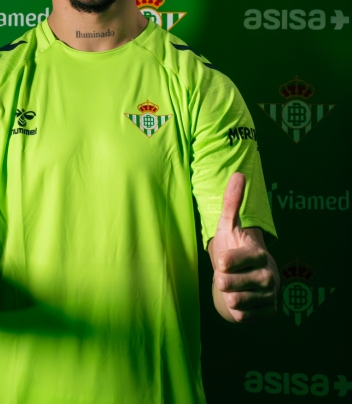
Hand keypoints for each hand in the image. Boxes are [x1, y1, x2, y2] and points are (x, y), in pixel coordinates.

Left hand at [210, 172, 278, 322]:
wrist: (249, 275)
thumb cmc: (234, 246)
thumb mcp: (228, 224)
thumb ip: (231, 201)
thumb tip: (239, 174)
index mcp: (257, 253)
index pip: (228, 262)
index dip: (221, 262)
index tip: (222, 260)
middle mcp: (268, 275)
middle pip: (228, 285)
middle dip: (222, 280)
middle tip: (225, 275)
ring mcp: (270, 295)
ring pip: (235, 303)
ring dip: (229, 294)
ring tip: (233, 285)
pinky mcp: (270, 312)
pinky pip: (243, 318)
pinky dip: (237, 310)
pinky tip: (241, 298)